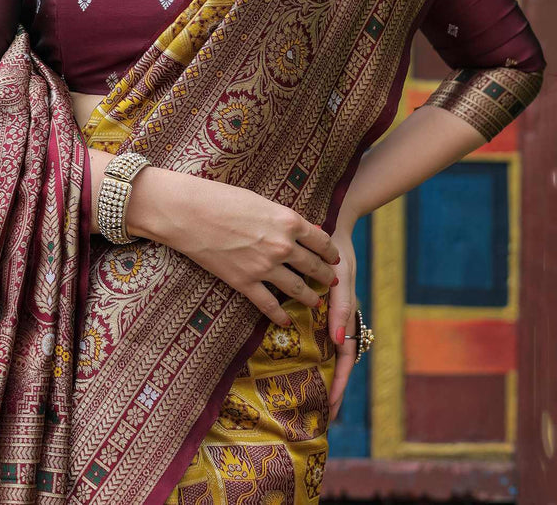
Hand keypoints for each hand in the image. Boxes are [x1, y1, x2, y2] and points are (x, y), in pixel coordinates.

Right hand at [138, 171, 339, 327]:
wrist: (188, 212)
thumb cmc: (220, 198)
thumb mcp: (259, 201)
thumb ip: (281, 218)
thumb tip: (302, 229)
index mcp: (288, 221)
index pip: (321, 240)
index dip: (331, 251)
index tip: (335, 258)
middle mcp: (282, 246)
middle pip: (313, 266)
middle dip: (326, 275)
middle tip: (331, 281)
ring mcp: (264, 267)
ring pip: (297, 289)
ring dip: (310, 298)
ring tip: (315, 303)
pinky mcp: (244, 282)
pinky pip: (269, 305)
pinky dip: (279, 315)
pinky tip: (285, 320)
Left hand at [327, 226, 357, 421]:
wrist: (329, 228)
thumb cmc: (338, 253)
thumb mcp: (342, 280)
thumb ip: (341, 308)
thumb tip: (339, 341)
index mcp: (347, 317)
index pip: (345, 360)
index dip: (338, 385)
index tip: (330, 410)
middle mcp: (338, 319)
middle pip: (336, 363)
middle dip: (330, 389)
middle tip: (321, 417)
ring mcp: (328, 314)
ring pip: (325, 353)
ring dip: (319, 375)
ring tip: (309, 400)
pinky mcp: (315, 305)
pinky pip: (314, 334)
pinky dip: (310, 352)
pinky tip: (297, 364)